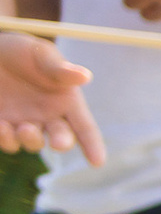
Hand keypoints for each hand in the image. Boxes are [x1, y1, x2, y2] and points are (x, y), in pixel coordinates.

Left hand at [0, 33, 101, 163]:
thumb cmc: (18, 51)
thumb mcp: (40, 53)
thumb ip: (59, 69)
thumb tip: (85, 76)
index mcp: (66, 101)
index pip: (85, 127)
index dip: (92, 144)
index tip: (97, 162)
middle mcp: (48, 117)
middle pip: (61, 138)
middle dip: (62, 142)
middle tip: (58, 143)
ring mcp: (24, 124)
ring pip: (33, 143)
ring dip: (31, 140)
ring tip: (24, 128)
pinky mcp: (1, 126)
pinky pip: (7, 141)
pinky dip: (5, 138)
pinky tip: (1, 126)